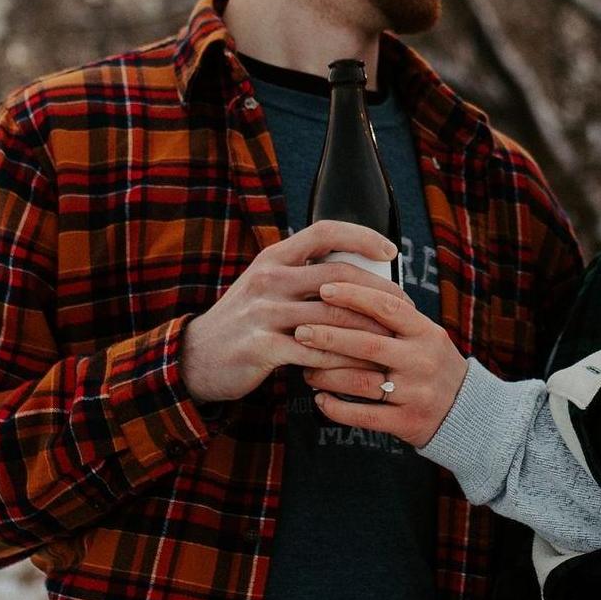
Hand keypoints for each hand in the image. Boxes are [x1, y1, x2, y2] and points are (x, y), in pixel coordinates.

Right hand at [179, 220, 398, 403]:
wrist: (195, 357)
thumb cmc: (245, 321)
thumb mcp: (267, 286)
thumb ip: (303, 277)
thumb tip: (360, 273)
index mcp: (274, 257)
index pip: (324, 231)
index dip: (362, 236)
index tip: (390, 250)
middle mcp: (269, 279)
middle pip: (338, 277)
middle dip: (379, 292)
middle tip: (405, 307)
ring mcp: (264, 312)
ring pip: (332, 316)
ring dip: (369, 329)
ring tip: (393, 340)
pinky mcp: (262, 347)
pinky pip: (315, 351)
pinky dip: (343, 360)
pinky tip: (362, 367)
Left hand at [296, 274, 469, 446]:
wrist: (465, 412)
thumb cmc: (432, 365)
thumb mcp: (425, 337)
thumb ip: (395, 320)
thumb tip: (345, 291)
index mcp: (427, 333)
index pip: (388, 307)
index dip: (354, 296)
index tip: (324, 289)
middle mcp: (422, 361)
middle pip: (367, 344)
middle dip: (329, 336)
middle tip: (301, 331)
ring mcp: (415, 393)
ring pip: (359, 382)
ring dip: (326, 375)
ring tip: (306, 369)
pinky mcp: (406, 422)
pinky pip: (363, 416)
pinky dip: (336, 408)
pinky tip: (320, 399)